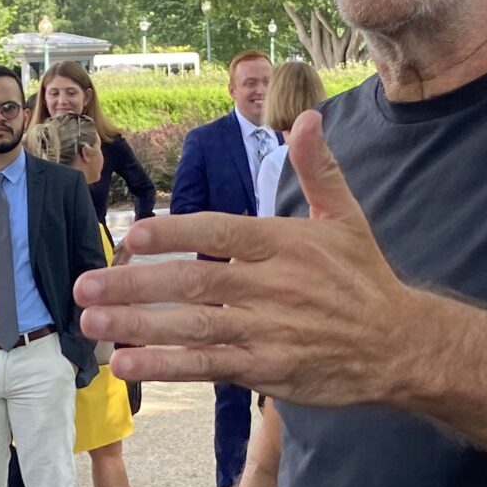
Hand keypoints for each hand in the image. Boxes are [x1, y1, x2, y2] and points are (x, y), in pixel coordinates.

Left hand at [73, 113, 416, 406]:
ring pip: (195, 328)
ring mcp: (270, 332)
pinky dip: (167, 366)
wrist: (400, 346)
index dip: (175, 233)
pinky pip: (209, 366)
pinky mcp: (268, 370)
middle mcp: (275, 287)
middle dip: (136, 285)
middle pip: (196, 284)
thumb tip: (307, 117)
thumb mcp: (346, 217)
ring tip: (92, 322)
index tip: (132, 235)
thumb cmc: (364, 278)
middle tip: (85, 284)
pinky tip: (127, 364)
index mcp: (287, 244)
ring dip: (139, 327)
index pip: (221, 233)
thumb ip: (318, 168)